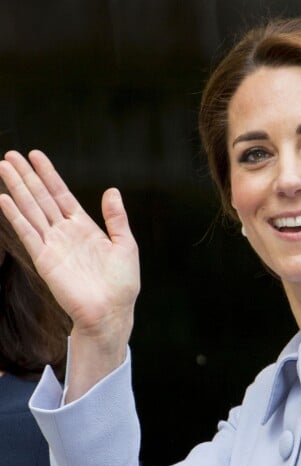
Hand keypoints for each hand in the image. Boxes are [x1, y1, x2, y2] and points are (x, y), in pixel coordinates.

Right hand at [0, 150, 139, 393]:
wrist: (112, 310)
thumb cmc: (122, 281)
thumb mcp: (125, 243)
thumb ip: (116, 218)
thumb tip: (112, 190)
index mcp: (85, 227)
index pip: (62, 195)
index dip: (49, 175)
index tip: (36, 155)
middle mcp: (65, 232)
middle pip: (41, 198)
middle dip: (27, 176)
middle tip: (10, 155)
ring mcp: (53, 245)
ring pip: (31, 210)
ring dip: (17, 189)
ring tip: (3, 167)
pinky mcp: (45, 260)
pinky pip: (28, 233)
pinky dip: (15, 216)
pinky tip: (4, 199)